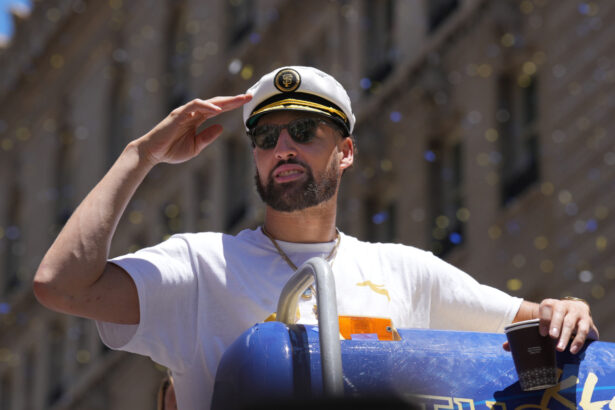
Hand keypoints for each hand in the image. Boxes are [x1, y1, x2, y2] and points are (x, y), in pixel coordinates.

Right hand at [137, 94, 251, 165]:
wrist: (152, 153)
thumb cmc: (172, 150)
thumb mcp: (196, 147)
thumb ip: (208, 137)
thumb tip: (222, 127)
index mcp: (198, 120)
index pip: (218, 109)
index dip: (232, 105)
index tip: (247, 102)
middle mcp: (193, 113)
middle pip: (217, 102)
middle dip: (234, 99)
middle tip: (250, 96)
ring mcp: (186, 112)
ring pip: (208, 101)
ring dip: (224, 100)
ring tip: (239, 99)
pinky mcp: (178, 114)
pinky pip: (194, 106)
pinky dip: (207, 106)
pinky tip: (218, 109)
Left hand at [538, 298, 598, 353]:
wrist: (578, 310)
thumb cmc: (558, 317)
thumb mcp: (550, 318)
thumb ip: (544, 325)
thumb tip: (540, 337)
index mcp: (552, 304)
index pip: (546, 307)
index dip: (544, 319)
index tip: (542, 333)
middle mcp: (565, 305)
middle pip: (559, 313)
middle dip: (555, 325)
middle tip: (552, 337)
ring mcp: (577, 312)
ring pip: (570, 323)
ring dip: (564, 336)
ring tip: (559, 348)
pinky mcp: (587, 321)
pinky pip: (583, 331)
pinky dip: (577, 341)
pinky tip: (572, 350)